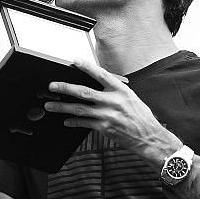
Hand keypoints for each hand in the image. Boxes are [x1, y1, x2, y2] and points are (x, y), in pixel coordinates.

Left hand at [44, 58, 181, 166]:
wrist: (149, 137)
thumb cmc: (141, 117)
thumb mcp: (130, 97)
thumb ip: (114, 90)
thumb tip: (97, 82)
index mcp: (120, 90)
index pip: (101, 74)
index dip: (87, 67)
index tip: (75, 61)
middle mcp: (112, 101)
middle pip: (84, 92)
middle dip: (65, 88)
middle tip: (52, 86)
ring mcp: (107, 115)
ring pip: (79, 109)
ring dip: (62, 107)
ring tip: (50, 105)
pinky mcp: (104, 127)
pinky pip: (84, 123)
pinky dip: (73, 122)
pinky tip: (66, 120)